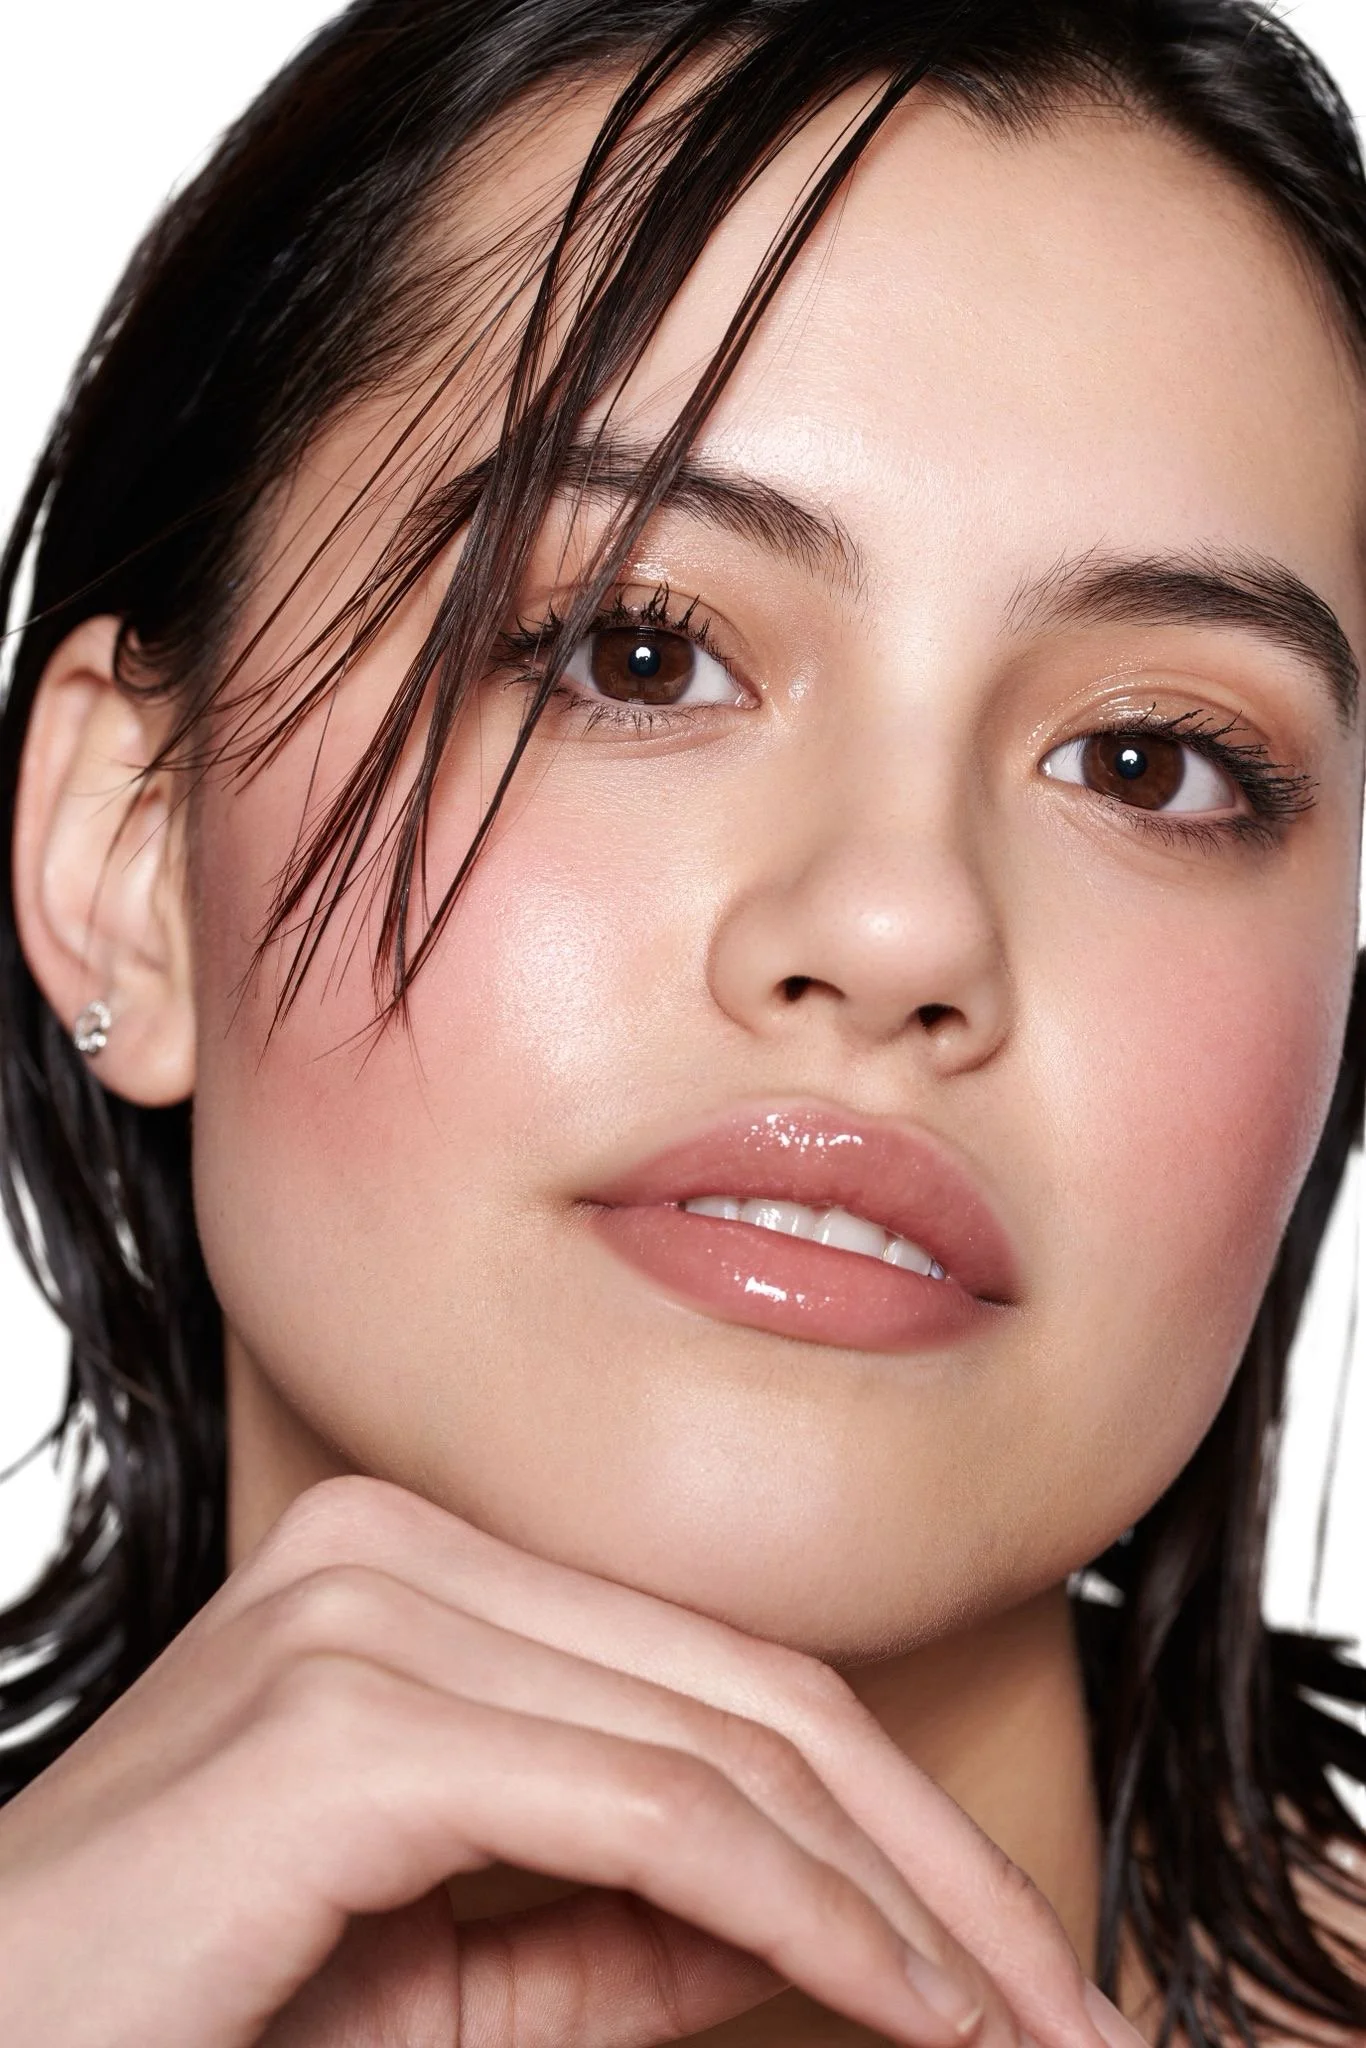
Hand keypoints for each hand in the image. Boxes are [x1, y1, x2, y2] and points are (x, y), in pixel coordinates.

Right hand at [0, 1477, 1144, 2047]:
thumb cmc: (186, 2020)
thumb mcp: (450, 1983)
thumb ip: (627, 1932)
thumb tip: (824, 1922)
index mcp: (408, 1571)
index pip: (713, 1671)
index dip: (886, 1814)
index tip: (1007, 1965)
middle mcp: (390, 1550)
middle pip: (749, 1688)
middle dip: (934, 1860)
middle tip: (1071, 2014)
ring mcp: (366, 1614)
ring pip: (722, 1747)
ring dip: (900, 1903)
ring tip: (1016, 2030)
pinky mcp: (347, 1719)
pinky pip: (649, 1817)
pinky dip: (805, 1918)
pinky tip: (905, 2008)